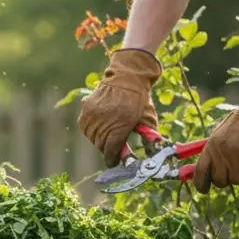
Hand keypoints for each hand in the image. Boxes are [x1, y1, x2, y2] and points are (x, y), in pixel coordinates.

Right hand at [78, 49, 163, 166]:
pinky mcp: (85, 110)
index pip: (110, 152)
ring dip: (99, 138)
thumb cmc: (139, 99)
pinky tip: (101, 122)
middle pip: (101, 146)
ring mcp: (92, 117)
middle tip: (114, 143)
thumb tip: (153, 153)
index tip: (115, 161)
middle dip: (108, 147)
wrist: (127, 76)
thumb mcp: (148, 119)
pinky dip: (92, 128)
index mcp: (120, 128)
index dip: (113, 159)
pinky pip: (86, 127)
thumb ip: (149, 138)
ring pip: (92, 138)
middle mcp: (103, 124)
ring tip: (108, 130)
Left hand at [193, 74, 238, 193]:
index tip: (203, 189)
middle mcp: (222, 154)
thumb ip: (212, 152)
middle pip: (220, 181)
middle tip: (234, 170)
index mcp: (211, 146)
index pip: (200, 172)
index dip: (200, 184)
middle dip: (226, 179)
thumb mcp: (220, 133)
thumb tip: (205, 172)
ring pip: (238, 180)